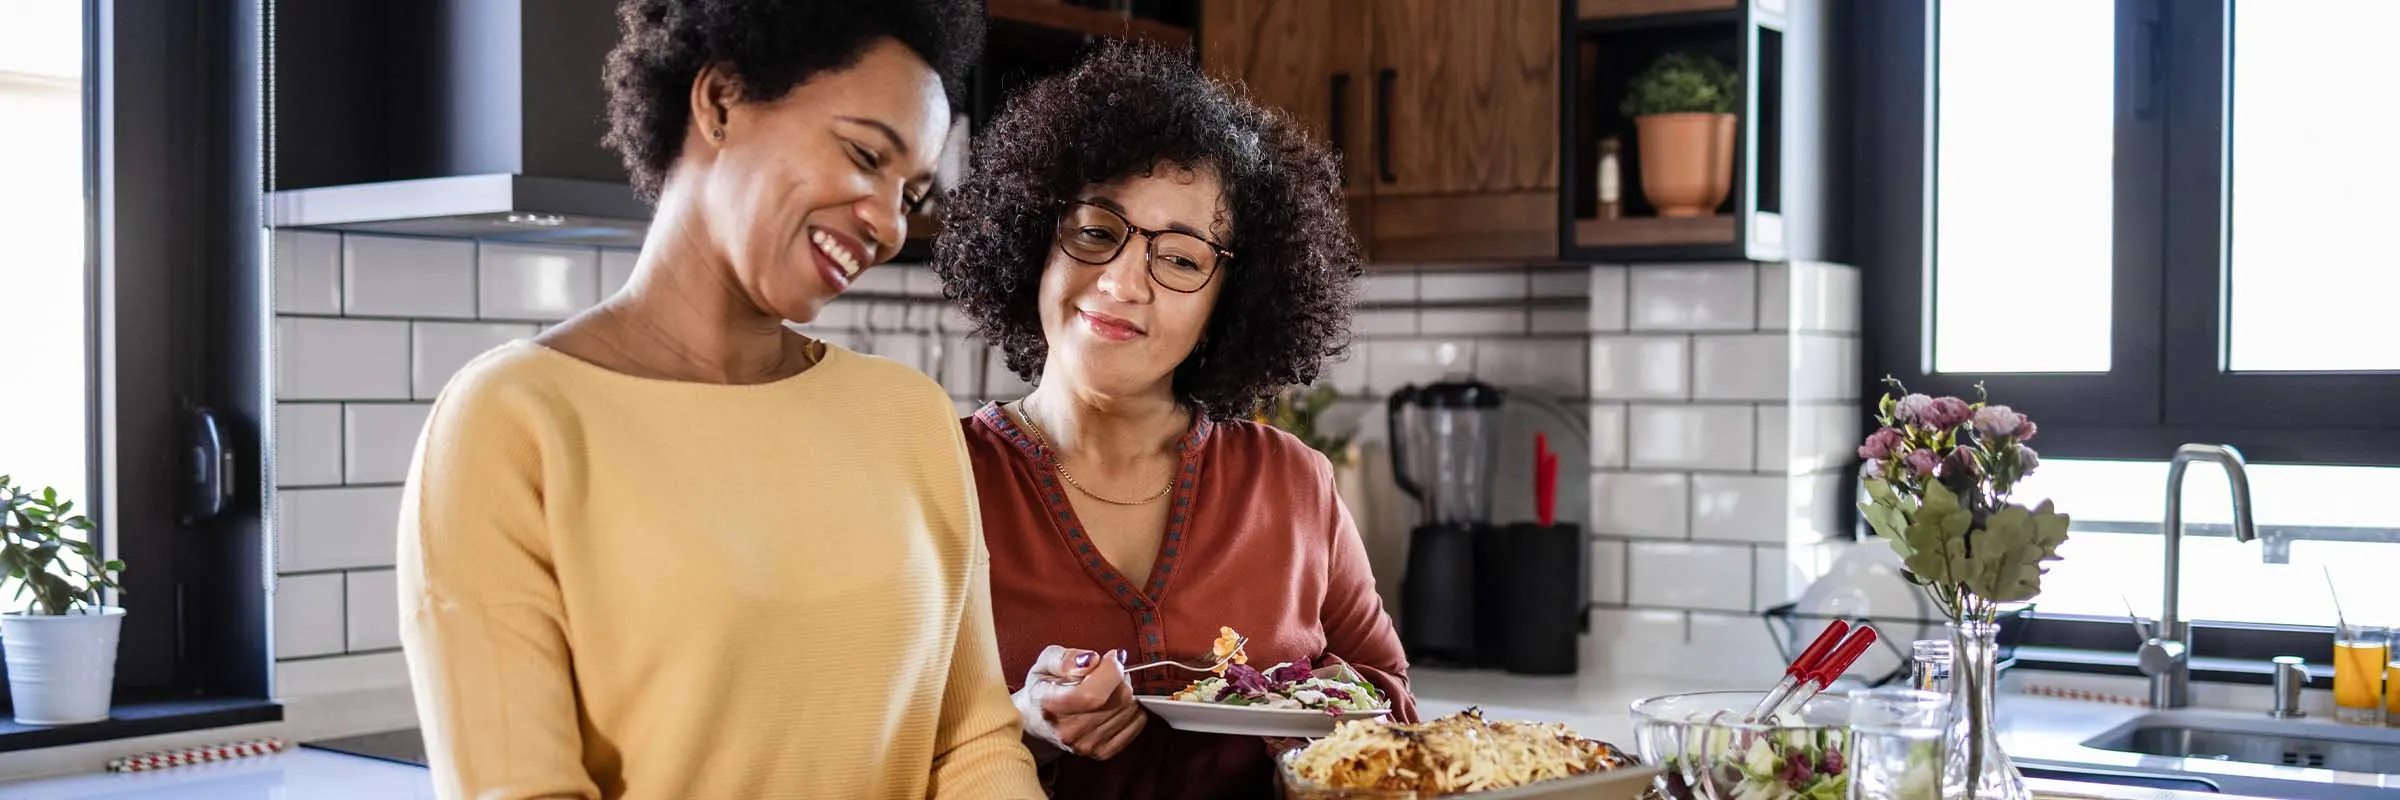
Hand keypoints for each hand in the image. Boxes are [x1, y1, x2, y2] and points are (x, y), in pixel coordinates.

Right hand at [1014, 645, 1147, 761]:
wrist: (1037, 720)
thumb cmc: (1043, 688)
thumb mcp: (1046, 662)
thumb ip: (1065, 659)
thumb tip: (1090, 661)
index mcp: (1051, 706)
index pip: (1093, 694)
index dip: (1111, 670)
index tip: (1110, 658)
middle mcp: (1068, 731)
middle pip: (1119, 698)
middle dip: (1119, 677)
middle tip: (1106, 673)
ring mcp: (1086, 744)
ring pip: (1130, 708)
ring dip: (1125, 692)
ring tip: (1106, 688)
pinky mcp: (1102, 751)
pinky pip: (1136, 722)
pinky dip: (1131, 708)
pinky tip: (1113, 703)